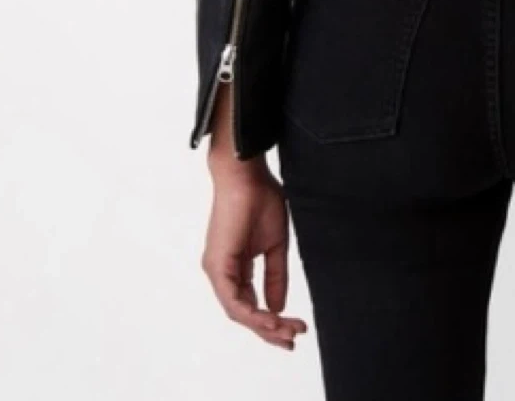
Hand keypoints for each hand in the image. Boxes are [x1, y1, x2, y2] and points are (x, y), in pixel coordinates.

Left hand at [201, 152, 308, 348]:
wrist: (247, 175)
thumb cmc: (261, 199)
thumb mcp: (275, 245)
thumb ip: (275, 276)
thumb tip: (278, 306)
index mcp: (235, 267)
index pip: (251, 303)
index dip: (272, 319)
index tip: (297, 327)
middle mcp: (223, 273)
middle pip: (244, 313)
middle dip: (269, 330)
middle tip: (293, 340)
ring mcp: (217, 270)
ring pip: (238, 312)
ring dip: (263, 325)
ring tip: (287, 332)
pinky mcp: (218, 265)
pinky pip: (233, 300)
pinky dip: (252, 313)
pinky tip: (271, 318)